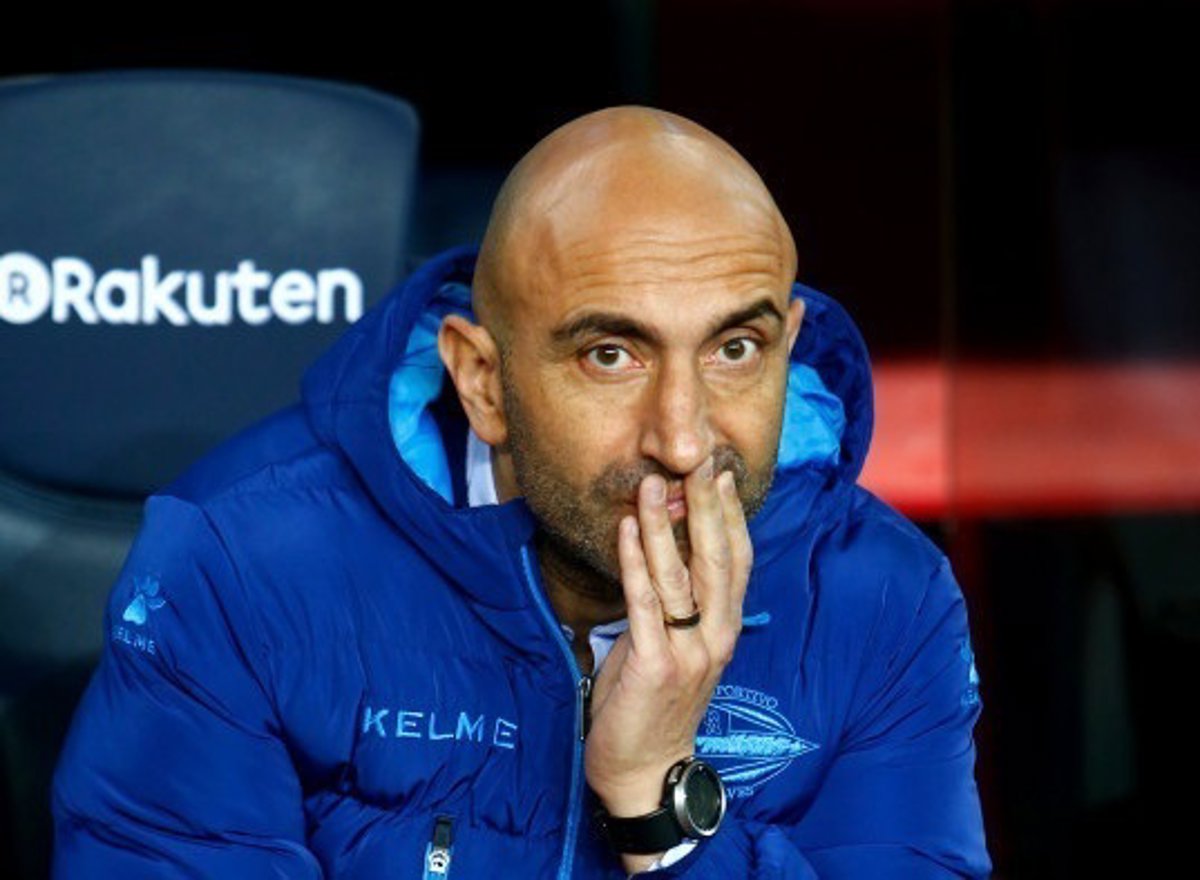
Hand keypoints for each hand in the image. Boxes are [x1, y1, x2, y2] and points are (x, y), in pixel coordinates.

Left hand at [585, 456, 752, 870]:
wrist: (645, 772)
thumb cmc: (655, 706)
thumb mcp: (678, 650)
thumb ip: (679, 607)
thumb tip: (666, 553)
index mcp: (725, 631)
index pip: (738, 563)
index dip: (730, 517)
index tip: (721, 475)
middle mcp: (715, 637)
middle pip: (717, 560)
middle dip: (706, 508)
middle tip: (697, 463)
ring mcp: (688, 651)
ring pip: (679, 575)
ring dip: (664, 524)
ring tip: (653, 483)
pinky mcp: (654, 664)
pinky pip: (644, 602)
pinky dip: (635, 562)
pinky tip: (628, 529)